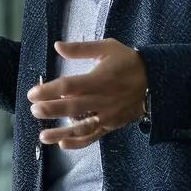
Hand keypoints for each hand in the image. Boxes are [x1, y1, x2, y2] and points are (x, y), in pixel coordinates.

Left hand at [27, 39, 147, 148]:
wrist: (157, 80)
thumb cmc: (129, 62)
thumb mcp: (108, 48)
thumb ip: (81, 49)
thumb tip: (57, 46)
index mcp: (99, 79)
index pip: (70, 86)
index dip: (49, 91)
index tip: (32, 93)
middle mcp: (103, 99)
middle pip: (73, 107)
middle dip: (52, 110)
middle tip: (34, 111)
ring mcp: (108, 114)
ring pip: (82, 126)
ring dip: (62, 132)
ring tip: (43, 136)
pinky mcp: (112, 124)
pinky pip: (95, 136)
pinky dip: (79, 142)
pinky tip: (63, 144)